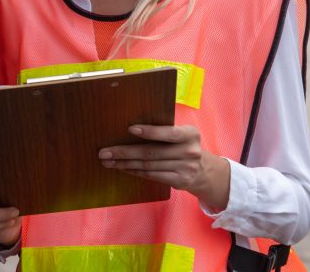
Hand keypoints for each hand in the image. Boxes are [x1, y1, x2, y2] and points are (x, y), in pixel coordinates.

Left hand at [98, 124, 230, 209]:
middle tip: (104, 151)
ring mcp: (186, 168)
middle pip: (152, 152)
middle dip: (125, 151)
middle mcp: (190, 151)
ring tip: (107, 160)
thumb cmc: (184, 147)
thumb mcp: (182, 135)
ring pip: (148, 165)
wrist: (206, 172)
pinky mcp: (180, 181)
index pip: (169, 133)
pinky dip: (134, 171)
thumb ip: (165, 131)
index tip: (130, 129)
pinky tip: (122, 168)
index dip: (150, 131)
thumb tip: (129, 128)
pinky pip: (151, 175)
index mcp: (190, 134)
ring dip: (125, 163)